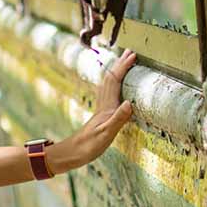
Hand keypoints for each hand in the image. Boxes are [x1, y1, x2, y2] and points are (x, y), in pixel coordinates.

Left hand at [49, 49, 137, 174]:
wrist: (72, 153)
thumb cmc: (89, 146)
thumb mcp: (106, 134)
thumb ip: (118, 118)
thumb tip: (129, 102)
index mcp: (107, 107)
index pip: (115, 81)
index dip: (124, 67)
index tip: (133, 55)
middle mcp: (103, 105)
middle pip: (110, 79)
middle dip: (120, 64)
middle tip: (129, 52)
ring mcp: (101, 110)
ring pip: (108, 85)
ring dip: (116, 72)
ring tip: (123, 64)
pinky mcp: (100, 116)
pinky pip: (108, 94)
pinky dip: (112, 85)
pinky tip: (115, 89)